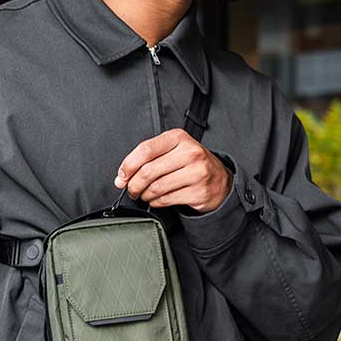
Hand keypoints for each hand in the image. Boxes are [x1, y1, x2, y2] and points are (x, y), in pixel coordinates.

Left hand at [115, 128, 232, 213]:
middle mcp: (190, 152)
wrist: (219, 180)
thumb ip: (148, 159)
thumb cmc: (191, 164)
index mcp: (179, 137)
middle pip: (148, 171)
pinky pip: (166, 199)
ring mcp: (196, 172)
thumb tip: (122, 177)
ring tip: (144, 195)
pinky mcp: (199, 191)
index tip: (122, 176)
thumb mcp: (173, 151)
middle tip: (132, 189)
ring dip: (144, 195)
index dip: (128, 165)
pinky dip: (156, 202)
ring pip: (156, 187)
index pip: (145, 150)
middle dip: (134, 184)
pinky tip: (156, 200)